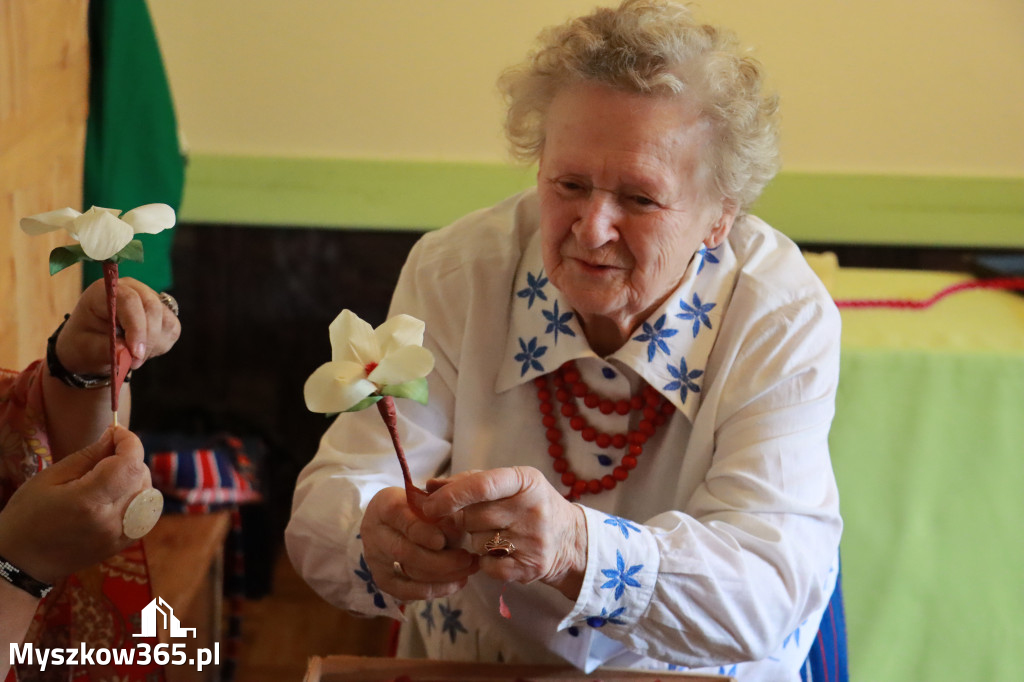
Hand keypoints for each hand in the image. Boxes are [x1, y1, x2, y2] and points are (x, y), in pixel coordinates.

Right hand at [0, 426, 154, 583]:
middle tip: (107, 453)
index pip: (129, 464)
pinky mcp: (124, 544)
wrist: (22, 562)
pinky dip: (139, 496)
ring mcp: (121, 535)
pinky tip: (118, 493)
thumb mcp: (50, 478)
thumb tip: (114, 436)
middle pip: (141, 476)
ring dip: (136, 476)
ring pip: (149, 493)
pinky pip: (147, 512)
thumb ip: (87, 456)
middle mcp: (112, 520)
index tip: (117, 432)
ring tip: (111, 475)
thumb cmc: (27, 516)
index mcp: (89, 502)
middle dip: (130, 457)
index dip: (129, 442)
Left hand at [55, 277, 179, 374]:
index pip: (129, 300)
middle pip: (152, 308)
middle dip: (147, 339)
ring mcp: (150, 299)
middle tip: (134, 363)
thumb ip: (105, 349)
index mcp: (106, 290)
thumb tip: (126, 353)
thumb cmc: (85, 343)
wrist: (92, 345)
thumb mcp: (85, 349)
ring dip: (153, 345)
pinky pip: (172, 330)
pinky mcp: (164, 313)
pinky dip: (160, 345)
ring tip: (133, 357)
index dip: (136, 326)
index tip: (135, 353)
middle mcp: (132, 289)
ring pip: (166, 320)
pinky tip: (143, 350)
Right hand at [360, 487, 477, 600]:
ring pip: (408, 572)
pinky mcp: (382, 578)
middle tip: (467, 558)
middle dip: (440, 559)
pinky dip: (435, 589)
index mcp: (385, 504)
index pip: (399, 516)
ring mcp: (376, 558)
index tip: (442, 541)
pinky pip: (407, 591)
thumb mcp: (429, 499)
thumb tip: (457, 530)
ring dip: (444, 575)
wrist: (392, 521)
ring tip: (469, 569)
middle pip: (403, 551)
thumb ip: (441, 511)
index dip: (421, 531)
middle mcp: (375, 531)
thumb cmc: (417, 506)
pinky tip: (457, 583)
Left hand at [421, 466, 587, 599]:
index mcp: (526, 480)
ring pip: (477, 542)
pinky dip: (485, 561)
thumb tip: (428, 486)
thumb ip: (468, 483)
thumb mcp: (508, 485)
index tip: (428, 505)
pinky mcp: (531, 566)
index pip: (481, 485)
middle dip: (463, 520)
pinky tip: (500, 553)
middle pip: (473, 516)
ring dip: (476, 541)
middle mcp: (533, 508)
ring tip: (496, 535)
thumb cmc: (528, 505)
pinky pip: (487, 566)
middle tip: (474, 521)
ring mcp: (533, 539)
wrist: (569, 539)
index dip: (450, 495)